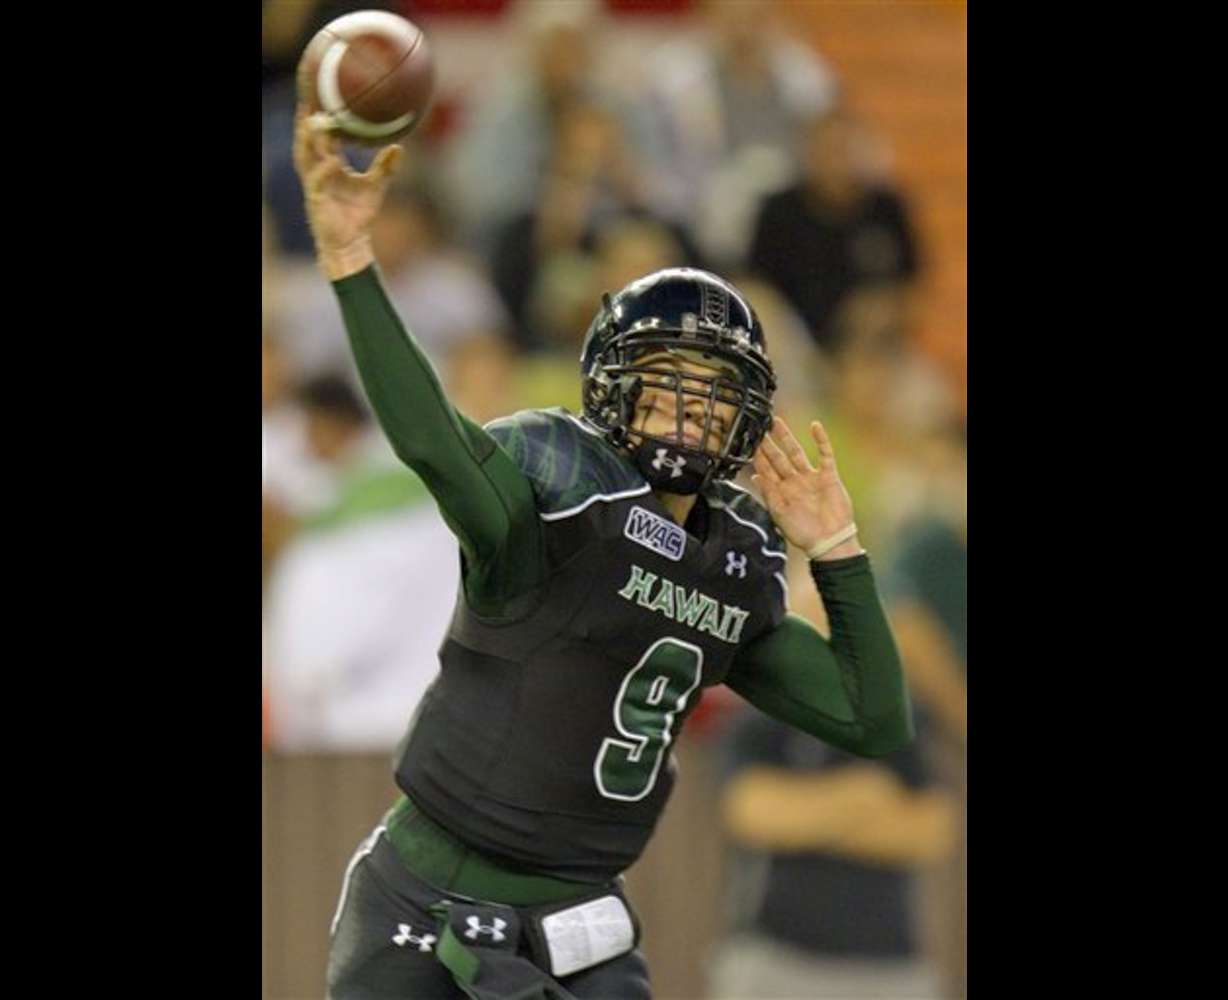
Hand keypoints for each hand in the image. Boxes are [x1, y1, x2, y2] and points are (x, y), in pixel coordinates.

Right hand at [292, 105, 402, 278]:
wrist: (352, 243)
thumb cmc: (360, 215)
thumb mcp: (376, 187)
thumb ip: (385, 167)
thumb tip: (398, 147)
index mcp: (329, 167)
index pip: (321, 138)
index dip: (320, 119)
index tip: (322, 97)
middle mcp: (318, 173)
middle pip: (306, 142)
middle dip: (306, 122)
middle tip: (309, 99)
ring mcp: (314, 186)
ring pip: (305, 158)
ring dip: (308, 140)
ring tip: (314, 122)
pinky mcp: (316, 201)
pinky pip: (318, 182)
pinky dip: (324, 170)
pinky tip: (333, 160)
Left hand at [751, 417, 861, 559]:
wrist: (829, 541)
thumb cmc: (803, 532)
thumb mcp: (779, 514)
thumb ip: (768, 493)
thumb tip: (754, 476)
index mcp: (781, 492)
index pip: (766, 470)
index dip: (758, 456)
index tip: (748, 441)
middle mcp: (794, 482)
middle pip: (779, 458)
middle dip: (768, 443)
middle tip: (758, 427)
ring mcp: (811, 478)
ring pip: (797, 452)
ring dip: (787, 438)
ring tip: (777, 422)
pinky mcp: (828, 476)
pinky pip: (825, 454)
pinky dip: (821, 440)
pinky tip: (815, 426)